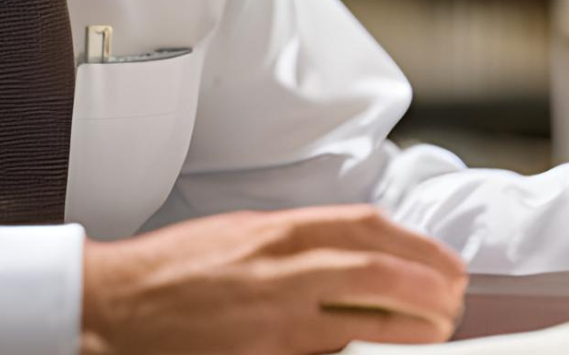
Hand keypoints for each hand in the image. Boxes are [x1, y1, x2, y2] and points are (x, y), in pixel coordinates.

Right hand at [80, 205, 467, 354]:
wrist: (113, 304)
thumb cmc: (172, 269)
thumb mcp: (241, 234)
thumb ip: (296, 243)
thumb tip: (354, 255)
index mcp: (277, 229)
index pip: (366, 226)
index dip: (416, 243)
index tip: (445, 260)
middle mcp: (280, 266)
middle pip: (376, 269)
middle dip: (427, 283)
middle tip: (455, 297)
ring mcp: (271, 314)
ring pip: (360, 314)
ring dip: (409, 321)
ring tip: (438, 326)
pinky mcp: (262, 352)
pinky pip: (325, 348)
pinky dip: (356, 346)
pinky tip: (382, 348)